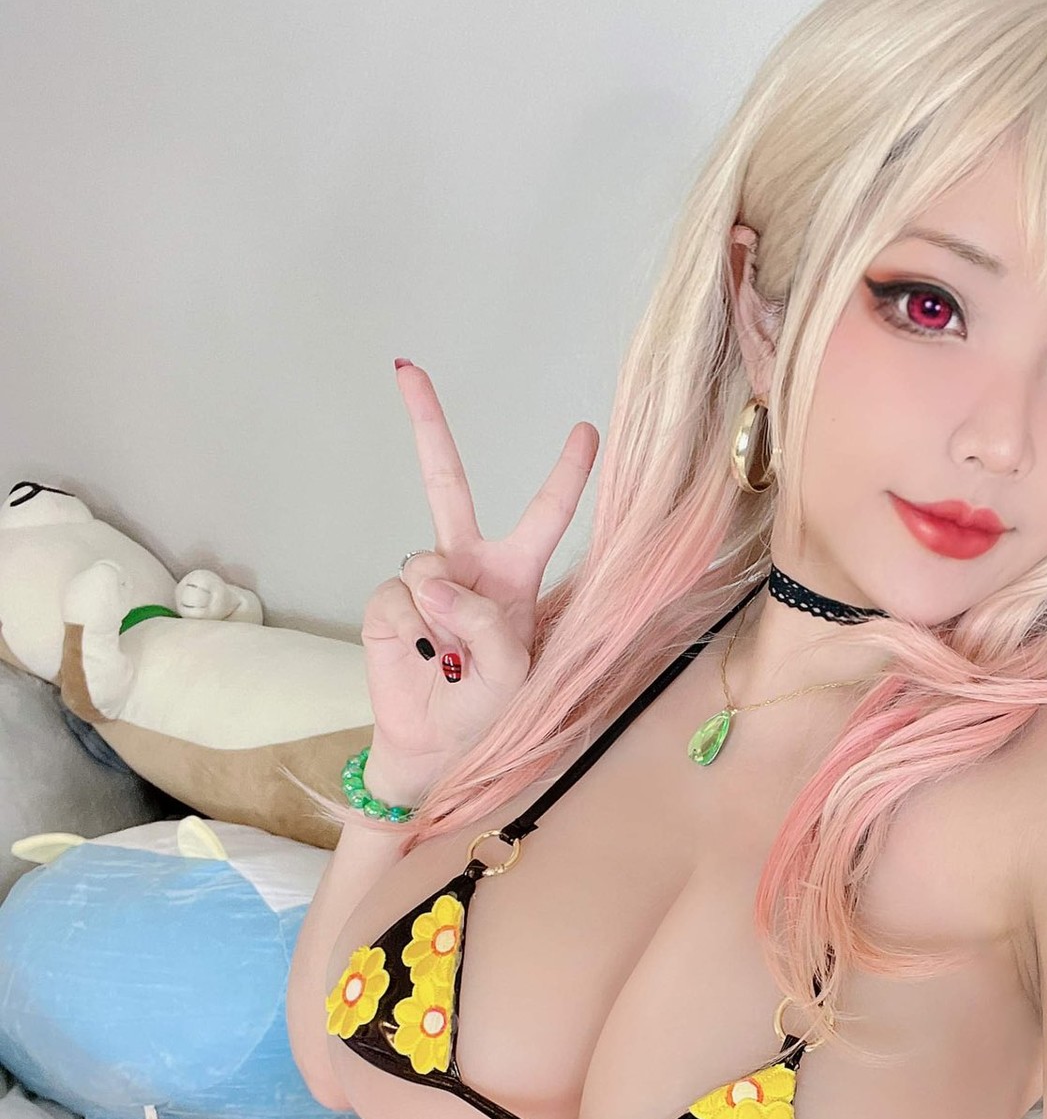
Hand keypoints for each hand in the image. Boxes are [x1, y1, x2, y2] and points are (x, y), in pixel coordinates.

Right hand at [360, 360, 598, 794]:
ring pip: (425, 564)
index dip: (566, 475)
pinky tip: (423, 660)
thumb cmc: (488, 715)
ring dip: (443, 618)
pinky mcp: (387, 604)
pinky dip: (412, 634)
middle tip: (407, 370)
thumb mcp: (514, 673)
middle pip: (447, 484)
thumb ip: (483, 621)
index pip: (544, 516)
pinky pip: (397, 600)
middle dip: (427, 425)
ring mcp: (423, 582)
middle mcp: (468, 567)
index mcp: (515, 577)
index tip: (586, 431)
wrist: (434, 749)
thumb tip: (427, 577)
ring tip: (454, 663)